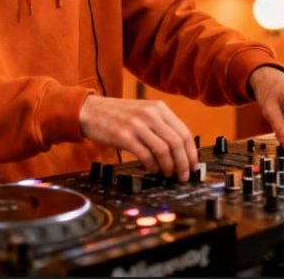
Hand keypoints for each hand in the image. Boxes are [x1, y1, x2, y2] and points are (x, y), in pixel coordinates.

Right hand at [79, 95, 197, 180]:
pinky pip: (146, 155)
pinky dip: (152, 166)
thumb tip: (181, 151)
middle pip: (176, 143)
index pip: (184, 132)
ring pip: (164, 150)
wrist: (91, 110)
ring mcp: (137, 125)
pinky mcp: (124, 136)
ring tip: (167, 174)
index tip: (193, 166)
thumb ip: (161, 125)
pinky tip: (152, 169)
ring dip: (169, 166)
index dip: (191, 153)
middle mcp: (150, 114)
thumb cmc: (118, 114)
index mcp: (159, 108)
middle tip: (183, 176)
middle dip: (184, 164)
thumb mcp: (144, 112)